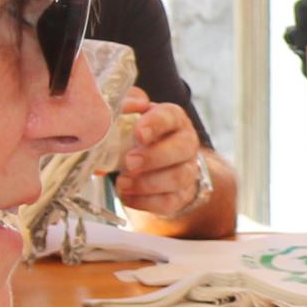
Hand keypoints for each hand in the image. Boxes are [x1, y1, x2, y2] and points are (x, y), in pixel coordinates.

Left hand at [112, 96, 205, 220]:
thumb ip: (124, 105)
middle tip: (129, 162)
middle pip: (182, 148)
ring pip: (178, 177)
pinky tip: (127, 196)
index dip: (155, 124)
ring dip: (148, 183)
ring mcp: (187, 169)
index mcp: (173, 118)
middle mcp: (186, 142)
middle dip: (154, 157)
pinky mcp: (182, 195)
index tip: (138, 133)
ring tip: (122, 183)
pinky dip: (146, 202)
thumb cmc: (139, 136)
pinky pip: (170, 201)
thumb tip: (118, 109)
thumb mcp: (130, 115)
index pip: (170, 116)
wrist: (153, 164)